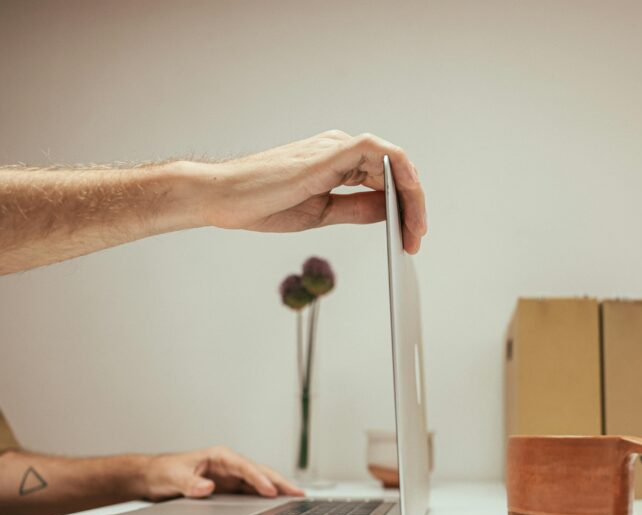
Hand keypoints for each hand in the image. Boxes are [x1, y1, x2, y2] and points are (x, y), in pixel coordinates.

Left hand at [142, 446, 303, 500]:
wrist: (152, 477)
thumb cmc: (163, 471)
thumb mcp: (174, 477)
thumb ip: (190, 483)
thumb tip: (207, 487)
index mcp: (220, 456)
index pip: (246, 467)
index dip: (259, 479)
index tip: (271, 490)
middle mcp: (229, 466)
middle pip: (259, 472)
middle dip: (279, 482)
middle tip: (297, 493)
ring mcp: (230, 478)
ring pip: (259, 483)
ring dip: (277, 490)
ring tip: (296, 499)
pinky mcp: (228, 489)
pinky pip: (251, 493)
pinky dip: (266, 498)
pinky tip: (277, 505)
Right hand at [191, 130, 427, 253]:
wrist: (225, 197)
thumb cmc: (262, 203)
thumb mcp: (322, 213)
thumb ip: (356, 210)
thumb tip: (390, 213)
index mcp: (336, 164)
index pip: (385, 180)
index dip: (404, 208)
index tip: (410, 238)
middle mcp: (339, 150)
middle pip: (395, 171)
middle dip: (413, 206)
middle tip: (417, 239)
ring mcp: (336, 148)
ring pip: (394, 162)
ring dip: (412, 196)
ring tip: (414, 229)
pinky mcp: (331, 151)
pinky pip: (381, 152)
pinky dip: (401, 173)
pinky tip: (407, 200)